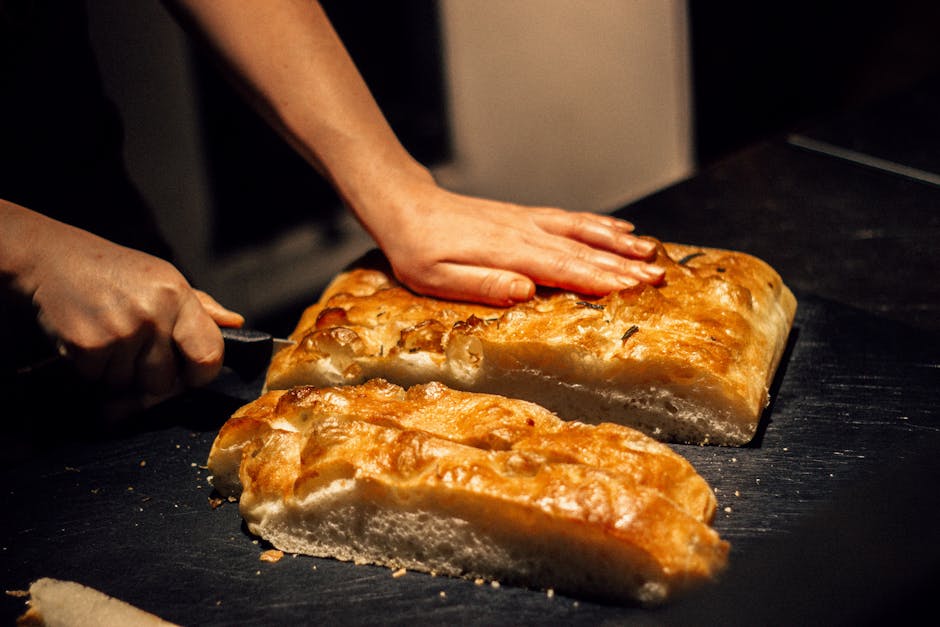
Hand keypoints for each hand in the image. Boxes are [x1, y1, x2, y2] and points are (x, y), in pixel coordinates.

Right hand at [7, 206, 242, 396]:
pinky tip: (91, 341)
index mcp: (177, 296)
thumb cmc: (116, 272)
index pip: (209, 355)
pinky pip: (100, 381)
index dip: (201, 373)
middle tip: (137, 349)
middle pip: (165, 382)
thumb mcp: (164, 278)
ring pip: (130, 385)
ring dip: (120, 373)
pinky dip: (94, 370)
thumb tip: (235, 324)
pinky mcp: (87, 347)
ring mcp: (119, 332)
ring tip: (111, 339)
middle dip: (151, 375)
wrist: (52, 259)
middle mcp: (152, 314)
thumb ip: (201, 307)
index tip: (191, 373)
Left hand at [361, 176, 664, 305]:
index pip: (562, 268)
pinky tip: (619, 228)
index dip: (599, 279)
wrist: (405, 207)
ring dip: (618, 243)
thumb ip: (482, 283)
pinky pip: (569, 218)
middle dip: (622, 265)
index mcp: (506, 252)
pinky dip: (598, 223)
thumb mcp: (437, 277)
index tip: (633, 288)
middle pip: (581, 250)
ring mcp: (527, 221)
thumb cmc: (417, 249)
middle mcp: (524, 233)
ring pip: (582, 231)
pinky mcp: (524, 216)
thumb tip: (525, 290)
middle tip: (658, 277)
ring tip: (652, 253)